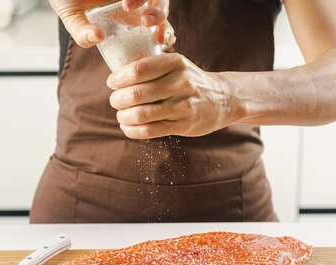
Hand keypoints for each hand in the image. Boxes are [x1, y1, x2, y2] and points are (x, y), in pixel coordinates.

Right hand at [48, 0, 170, 47]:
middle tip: (158, 35)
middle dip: (164, 23)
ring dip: (157, 10)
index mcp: (127, 14)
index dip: (164, 34)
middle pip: (162, 11)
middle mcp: (134, 0)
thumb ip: (80, 32)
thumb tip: (96, 39)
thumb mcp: (71, 16)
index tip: (161, 43)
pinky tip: (127, 5)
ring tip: (145, 20)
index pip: (154, 26)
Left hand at [107, 53, 234, 138]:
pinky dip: (133, 130)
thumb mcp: (177, 65)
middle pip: (136, 94)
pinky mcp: (183, 125)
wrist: (223, 99)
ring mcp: (183, 106)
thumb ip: (152, 67)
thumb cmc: (190, 81)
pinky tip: (128, 127)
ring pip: (141, 114)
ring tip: (121, 115)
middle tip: (115, 101)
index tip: (112, 83)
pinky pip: (150, 130)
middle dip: (118, 99)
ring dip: (123, 116)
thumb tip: (117, 75)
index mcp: (176, 63)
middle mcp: (181, 83)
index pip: (139, 70)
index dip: (119, 78)